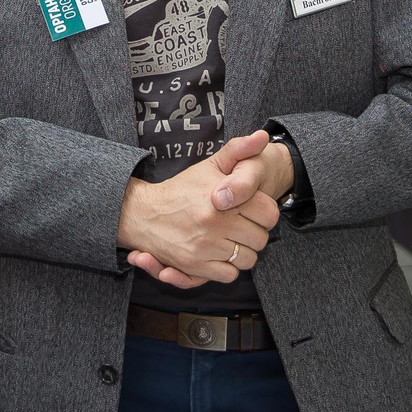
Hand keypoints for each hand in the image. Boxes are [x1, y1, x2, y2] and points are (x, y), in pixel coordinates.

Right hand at [124, 133, 290, 288]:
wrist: (142, 213)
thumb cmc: (181, 189)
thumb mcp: (210, 165)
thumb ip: (239, 150)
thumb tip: (263, 137)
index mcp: (223, 198)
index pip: (269, 213)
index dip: (264, 213)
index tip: (253, 210)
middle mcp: (216, 224)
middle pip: (260, 239)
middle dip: (255, 233)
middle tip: (242, 225)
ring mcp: (205, 247)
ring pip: (248, 259)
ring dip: (243, 251)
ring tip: (232, 239)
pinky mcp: (195, 266)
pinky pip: (229, 275)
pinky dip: (228, 267)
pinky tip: (220, 253)